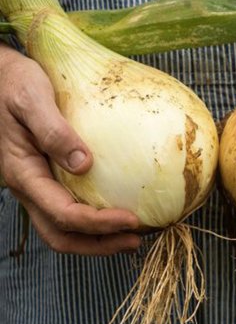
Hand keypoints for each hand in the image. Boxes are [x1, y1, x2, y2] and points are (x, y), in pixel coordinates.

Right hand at [0, 42, 141, 255]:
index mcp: (24, 173)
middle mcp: (30, 186)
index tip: (131, 219)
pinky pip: (69, 207)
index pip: (63, 213)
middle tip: (134, 242)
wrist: (0, 78)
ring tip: (131, 236)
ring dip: (97, 238)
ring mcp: (39, 184)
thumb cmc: (14, 84)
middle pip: (61, 234)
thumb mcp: (31, 100)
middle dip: (99, 244)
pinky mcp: (49, 177)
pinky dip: (93, 219)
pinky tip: (117, 209)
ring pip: (64, 227)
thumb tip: (84, 163)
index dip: (98, 223)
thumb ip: (53, 131)